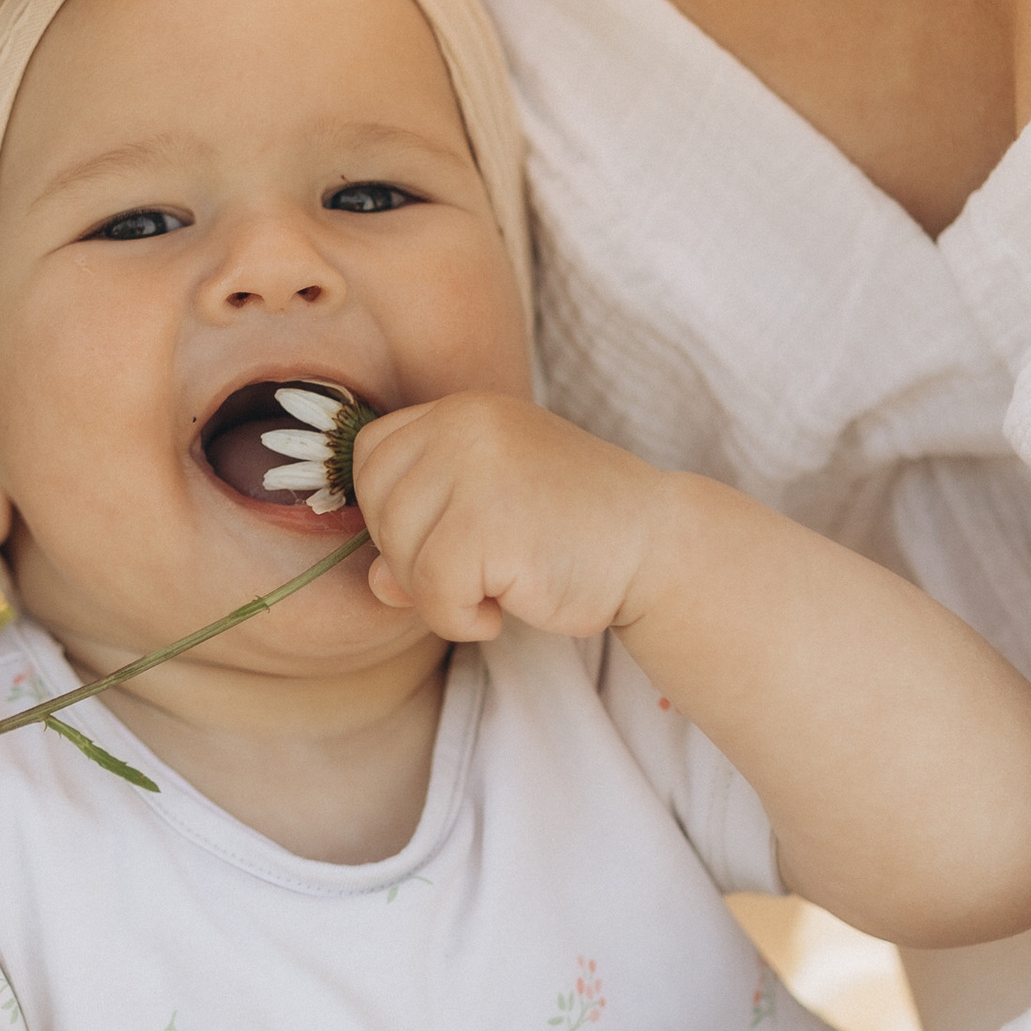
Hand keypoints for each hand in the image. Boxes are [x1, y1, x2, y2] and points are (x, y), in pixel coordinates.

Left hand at [350, 397, 679, 644]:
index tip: (440, 540)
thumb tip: (377, 582)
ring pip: (399, 553)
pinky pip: (432, 592)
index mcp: (463, 410)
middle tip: (476, 574)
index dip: (390, 511)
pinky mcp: (490, 525)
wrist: (658, 547)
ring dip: (438, 594)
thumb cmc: (574, 531)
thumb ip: (426, 533)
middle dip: (412, 559)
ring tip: (495, 590)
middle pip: (377, 507)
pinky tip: (501, 613)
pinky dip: (459, 620)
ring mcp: (476, 470)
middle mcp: (464, 426)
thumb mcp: (491, 514)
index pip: (371, 456)